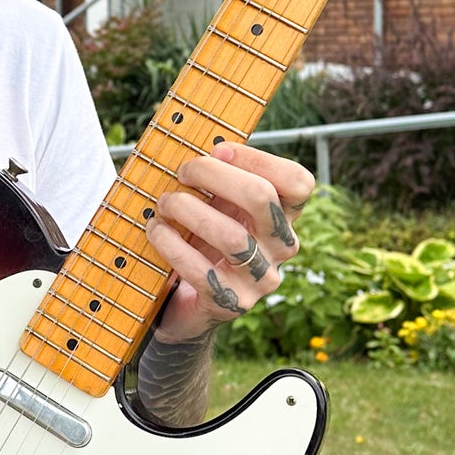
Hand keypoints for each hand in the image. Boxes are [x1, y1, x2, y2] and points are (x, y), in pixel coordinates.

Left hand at [145, 143, 313, 342]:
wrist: (186, 304)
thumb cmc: (201, 240)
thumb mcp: (218, 206)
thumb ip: (219, 180)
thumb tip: (204, 150)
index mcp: (284, 217)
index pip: (298, 182)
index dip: (258, 158)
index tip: (218, 150)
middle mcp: (281, 247)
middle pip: (261, 198)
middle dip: (214, 175)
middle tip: (182, 172)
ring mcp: (259, 279)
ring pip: (232, 236)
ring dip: (189, 211)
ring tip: (164, 203)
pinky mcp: (231, 303)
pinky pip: (202, 271)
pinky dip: (173, 245)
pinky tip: (156, 230)